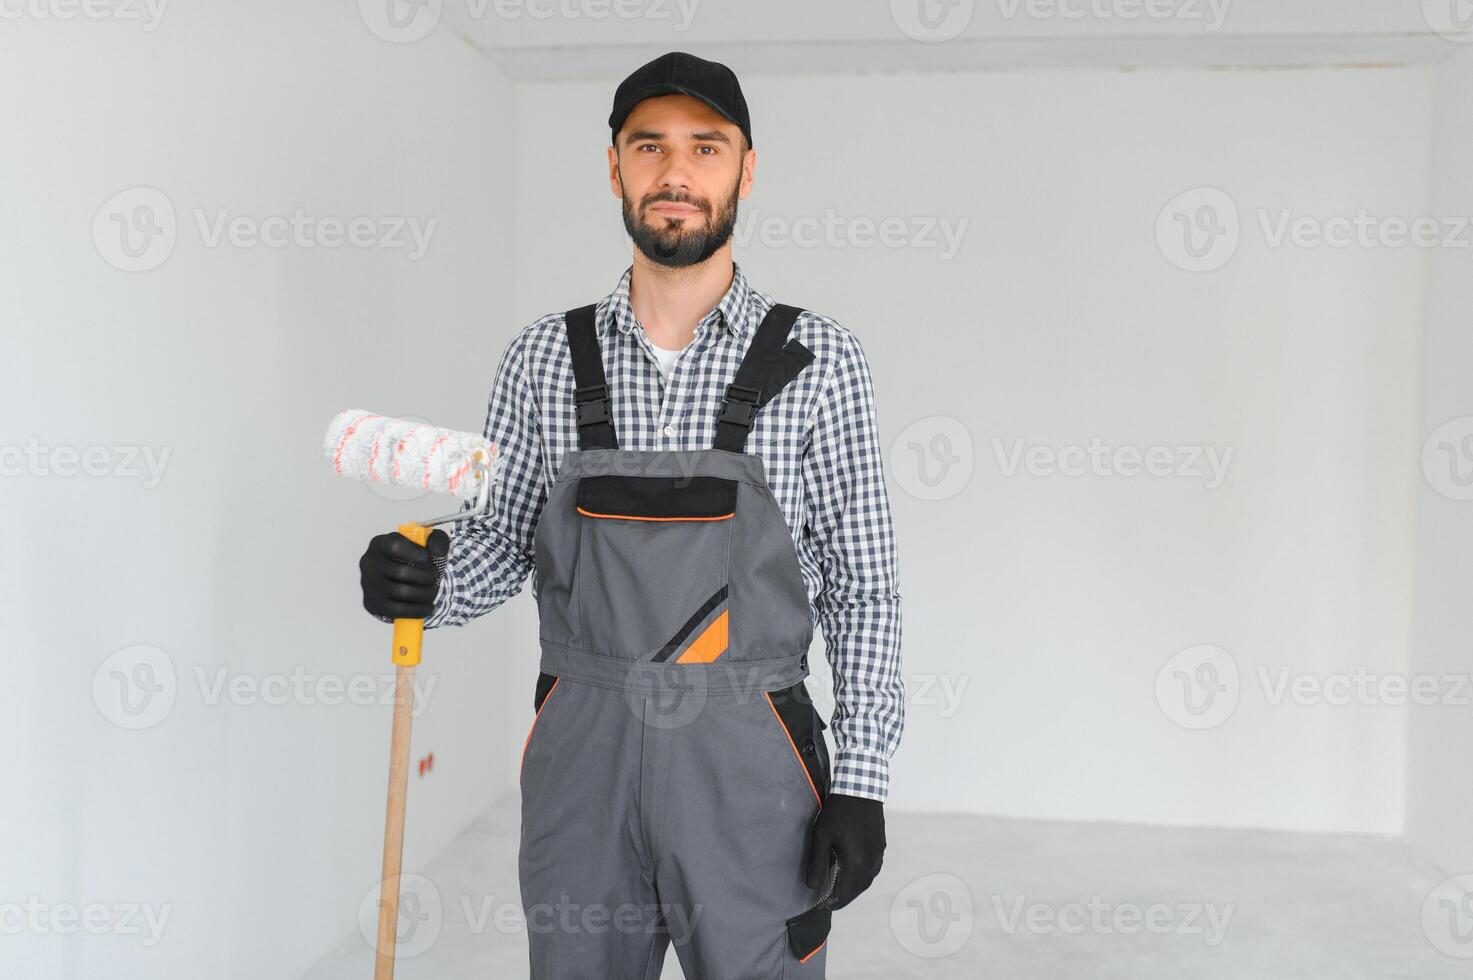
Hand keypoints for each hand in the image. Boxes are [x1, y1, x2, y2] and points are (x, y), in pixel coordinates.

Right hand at [359, 528, 449, 619]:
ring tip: (433, 592)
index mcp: (380, 543)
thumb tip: (435, 549)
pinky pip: (397, 610)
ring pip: (401, 592)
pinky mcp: (372, 604)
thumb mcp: (429, 545)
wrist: (407, 581)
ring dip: (425, 594)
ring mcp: (368, 584)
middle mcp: (369, 562)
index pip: (394, 545)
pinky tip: (428, 607)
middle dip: (426, 576)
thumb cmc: (416, 559)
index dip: (414, 553)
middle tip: (435, 577)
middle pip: (400, 572)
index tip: (429, 559)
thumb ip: (437, 540)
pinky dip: (418, 610)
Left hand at [804, 794, 885, 909]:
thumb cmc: (838, 812)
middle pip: (856, 891)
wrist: (861, 790)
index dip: (831, 903)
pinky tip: (854, 874)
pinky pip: (872, 871)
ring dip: (853, 890)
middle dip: (842, 899)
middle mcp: (870, 864)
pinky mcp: (880, 847)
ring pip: (866, 881)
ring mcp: (878, 855)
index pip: (843, 894)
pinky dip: (862, 878)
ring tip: (839, 891)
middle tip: (827, 902)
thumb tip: (812, 887)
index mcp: (855, 864)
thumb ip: (816, 864)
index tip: (819, 906)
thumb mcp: (821, 836)